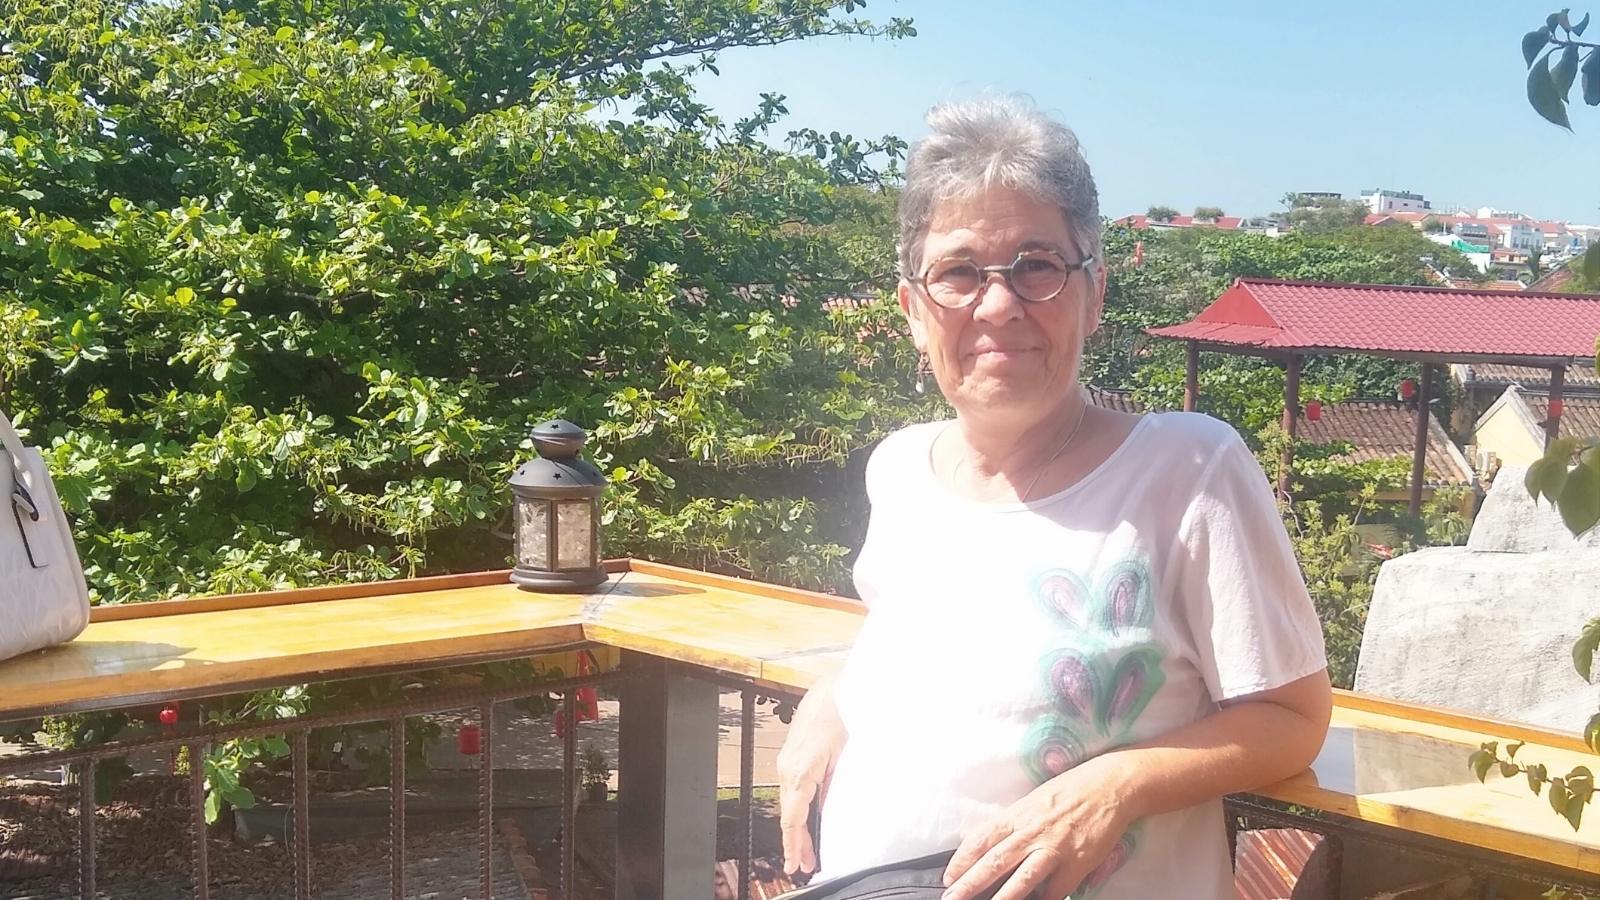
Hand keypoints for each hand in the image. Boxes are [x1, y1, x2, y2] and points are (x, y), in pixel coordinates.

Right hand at [776, 677, 846, 876]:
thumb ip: (835, 790)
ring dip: (796, 825)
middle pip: (788, 813)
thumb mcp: (846, 758)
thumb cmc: (845, 715)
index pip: (793, 818)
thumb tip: (830, 815)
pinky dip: (797, 807)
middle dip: (796, 841)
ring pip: (789, 801)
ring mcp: (787, 759)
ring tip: (804, 849)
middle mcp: (787, 767)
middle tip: (804, 864)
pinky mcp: (792, 753)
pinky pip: (792, 787)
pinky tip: (804, 818)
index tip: (796, 864)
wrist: (839, 686)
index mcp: (800, 771)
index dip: (794, 845)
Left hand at [941, 757, 1136, 899]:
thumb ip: (1013, 825)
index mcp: (1017, 814)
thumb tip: (991, 848)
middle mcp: (1031, 832)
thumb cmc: (1068, 791)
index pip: (981, 839)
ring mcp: (1055, 848)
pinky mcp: (1077, 863)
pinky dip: (1043, 899)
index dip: (961, 860)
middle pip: (994, 862)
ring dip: (1002, 898)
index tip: (948, 878)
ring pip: (1022, 880)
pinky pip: (1055, 890)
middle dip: (970, 884)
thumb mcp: (1032, 802)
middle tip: (952, 898)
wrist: (1108, 786)